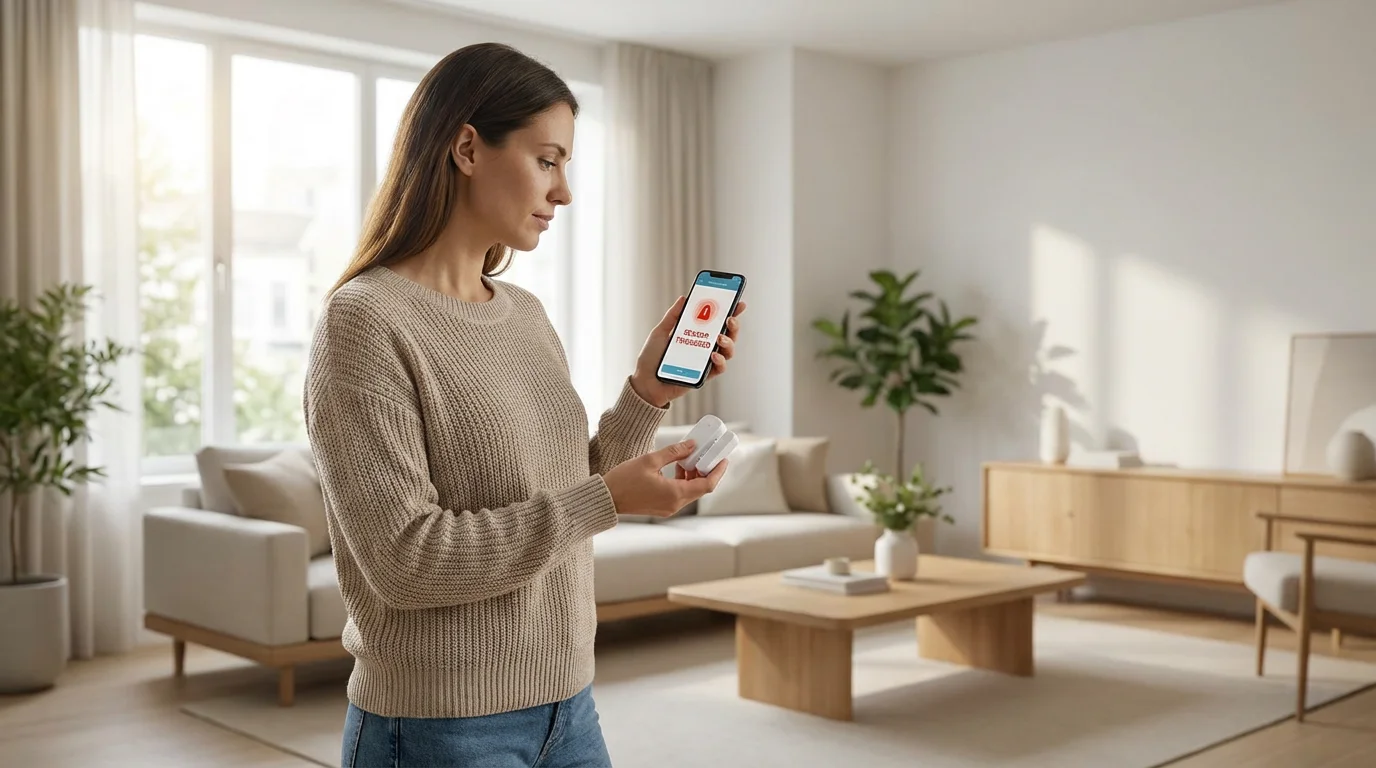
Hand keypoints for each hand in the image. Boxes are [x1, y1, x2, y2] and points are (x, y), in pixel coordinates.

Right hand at [602, 440, 727, 518]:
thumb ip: (674, 452)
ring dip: (693, 475)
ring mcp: (668, 508)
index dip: (718, 471)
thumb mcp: (650, 460)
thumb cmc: (624, 480)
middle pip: (700, 488)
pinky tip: (677, 467)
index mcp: (675, 494)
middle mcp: (675, 504)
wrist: (606, 498)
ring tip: (689, 457)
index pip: (707, 484)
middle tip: (707, 454)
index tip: (723, 459)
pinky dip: (683, 481)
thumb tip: (693, 445)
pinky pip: (680, 494)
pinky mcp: (661, 508)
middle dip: (706, 470)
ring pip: (690, 491)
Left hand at [629, 295, 747, 406]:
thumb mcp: (660, 332)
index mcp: (696, 334)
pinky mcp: (705, 375)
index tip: (738, 302)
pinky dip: (720, 360)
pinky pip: (720, 368)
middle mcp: (704, 347)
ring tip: (720, 337)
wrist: (646, 381)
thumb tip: (684, 298)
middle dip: (734, 325)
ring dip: (729, 342)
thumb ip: (673, 316)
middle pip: (727, 334)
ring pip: (728, 351)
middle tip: (730, 318)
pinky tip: (713, 355)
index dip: (730, 312)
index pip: (716, 321)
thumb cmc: (652, 358)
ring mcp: (706, 361)